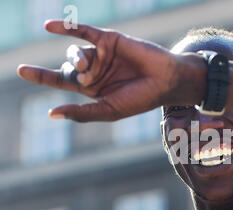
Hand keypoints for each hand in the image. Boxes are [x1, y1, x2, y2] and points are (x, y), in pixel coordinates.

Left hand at [17, 20, 203, 121]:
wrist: (166, 80)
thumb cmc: (140, 99)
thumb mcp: (108, 110)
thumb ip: (81, 112)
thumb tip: (50, 113)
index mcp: (93, 89)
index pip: (61, 81)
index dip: (41, 75)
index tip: (20, 69)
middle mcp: (95, 70)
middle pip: (68, 67)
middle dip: (72, 72)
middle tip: (87, 77)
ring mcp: (101, 54)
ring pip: (75, 52)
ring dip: (77, 59)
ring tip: (90, 67)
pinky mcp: (109, 39)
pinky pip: (83, 31)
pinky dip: (66, 28)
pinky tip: (49, 27)